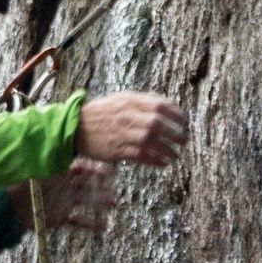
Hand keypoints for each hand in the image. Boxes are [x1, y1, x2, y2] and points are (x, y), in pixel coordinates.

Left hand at [8, 159, 116, 235]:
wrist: (10, 210)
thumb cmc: (21, 187)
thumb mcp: (36, 170)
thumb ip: (49, 160)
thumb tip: (59, 144)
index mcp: (59, 175)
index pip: (80, 168)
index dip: (93, 169)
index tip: (105, 169)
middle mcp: (64, 188)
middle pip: (87, 185)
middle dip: (101, 185)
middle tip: (113, 186)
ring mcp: (63, 203)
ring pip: (86, 202)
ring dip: (100, 202)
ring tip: (114, 203)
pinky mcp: (60, 218)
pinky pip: (78, 222)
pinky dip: (90, 225)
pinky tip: (103, 227)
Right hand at [74, 91, 188, 167]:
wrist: (76, 128)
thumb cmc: (101, 113)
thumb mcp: (120, 99)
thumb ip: (142, 102)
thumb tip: (167, 107)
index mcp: (129, 101)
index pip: (160, 105)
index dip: (176, 114)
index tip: (185, 122)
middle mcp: (126, 116)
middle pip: (157, 123)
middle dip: (175, 133)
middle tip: (184, 140)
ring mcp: (121, 134)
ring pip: (150, 141)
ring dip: (167, 150)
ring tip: (175, 155)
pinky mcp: (116, 150)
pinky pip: (140, 156)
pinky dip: (154, 160)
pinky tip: (163, 163)